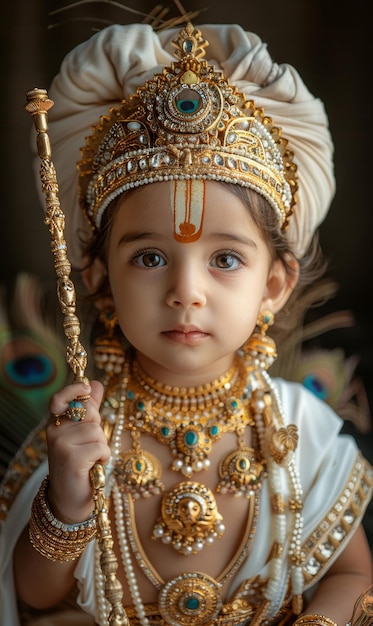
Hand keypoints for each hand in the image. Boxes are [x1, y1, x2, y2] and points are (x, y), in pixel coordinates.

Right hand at [46, 380, 110, 523]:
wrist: (70, 500)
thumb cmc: (80, 465)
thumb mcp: (84, 435)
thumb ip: (89, 410)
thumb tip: (95, 383)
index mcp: (56, 424)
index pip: (60, 399)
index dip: (73, 389)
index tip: (86, 387)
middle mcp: (54, 432)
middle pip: (88, 412)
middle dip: (97, 427)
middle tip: (91, 446)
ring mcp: (61, 444)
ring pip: (96, 430)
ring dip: (102, 446)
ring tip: (92, 459)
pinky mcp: (71, 458)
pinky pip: (100, 447)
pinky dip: (103, 457)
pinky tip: (94, 467)